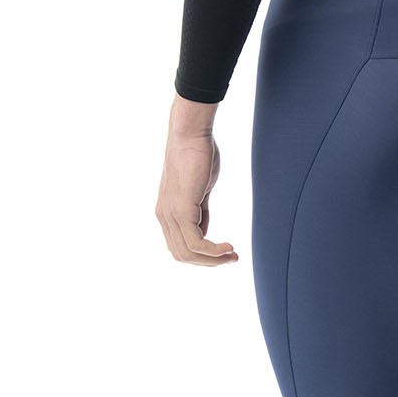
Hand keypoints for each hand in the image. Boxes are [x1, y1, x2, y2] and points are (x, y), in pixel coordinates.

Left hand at [156, 93, 239, 266]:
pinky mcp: (181, 210)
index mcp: (167, 212)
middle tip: (232, 258)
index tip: (225, 252)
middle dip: (209, 262)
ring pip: (187, 253)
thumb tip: (205, 233)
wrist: (191, 134)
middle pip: (182, 255)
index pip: (179, 247)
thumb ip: (201, 212)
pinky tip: (228, 247)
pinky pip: (195, 243)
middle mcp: (164, 216)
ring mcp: (170, 214)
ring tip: (233, 255)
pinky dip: (213, 251)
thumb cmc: (198, 155)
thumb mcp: (200, 190)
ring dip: (213, 260)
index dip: (202, 256)